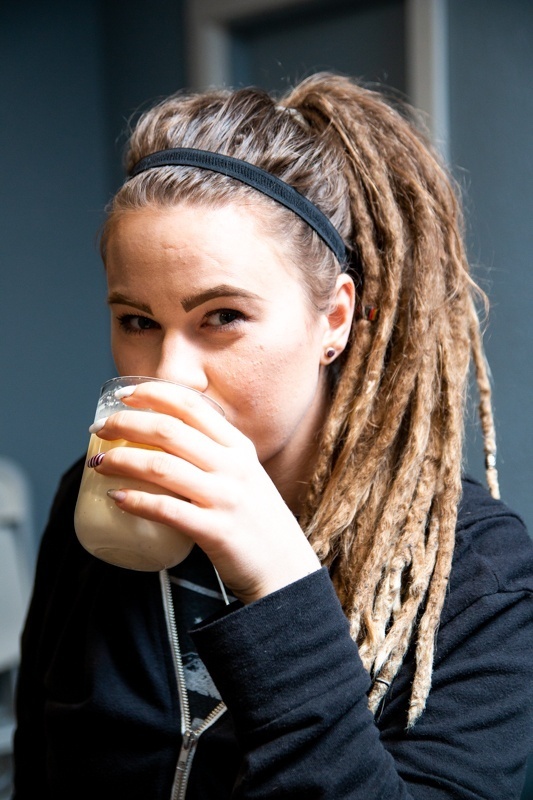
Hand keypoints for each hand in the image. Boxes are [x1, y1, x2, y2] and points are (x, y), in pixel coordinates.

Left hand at [90, 382, 320, 602]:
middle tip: (100, 428)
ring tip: (99, 462)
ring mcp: (225, 498)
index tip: (125, 395)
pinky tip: (116, 497)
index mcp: (239, 447)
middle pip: (169, 430)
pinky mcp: (215, 531)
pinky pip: (166, 509)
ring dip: (121, 460)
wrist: (286, 569)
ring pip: (161, 466)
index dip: (153, 394)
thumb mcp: (246, 475)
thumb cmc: (257, 521)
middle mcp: (233, 466)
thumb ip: (216, 455)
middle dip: (126, 424)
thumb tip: (164, 439)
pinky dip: (135, 501)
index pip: (192, 405)